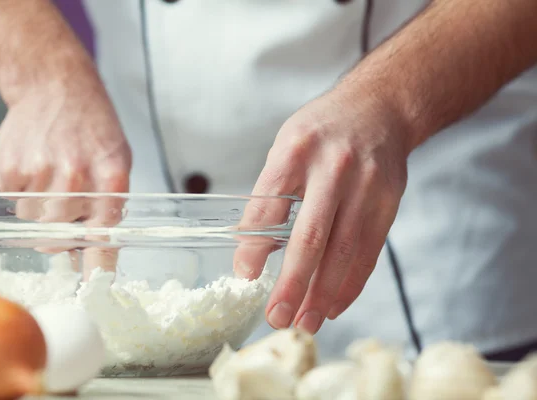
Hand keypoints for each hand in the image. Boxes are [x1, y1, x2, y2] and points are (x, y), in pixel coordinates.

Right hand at [0, 74, 131, 274]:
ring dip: (41, 208)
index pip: (104, 234)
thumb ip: (108, 204)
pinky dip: (23, 190)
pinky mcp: (9, 167)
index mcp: (110, 176)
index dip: (98, 265)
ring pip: (33, 221)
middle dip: (61, 228)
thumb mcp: (116, 159)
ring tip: (51, 174)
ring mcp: (39, 171)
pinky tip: (35, 164)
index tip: (94, 287)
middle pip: (59, 234)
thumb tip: (92, 251)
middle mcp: (75, 176)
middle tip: (65, 202)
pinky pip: (12, 201)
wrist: (55, 86)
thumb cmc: (92, 126)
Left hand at [234, 85, 410, 333]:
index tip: (245, 278)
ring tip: (305, 322)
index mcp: (296, 149)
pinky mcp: (389, 203)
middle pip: (312, 237)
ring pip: (345, 252)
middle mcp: (334, 167)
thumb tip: (248, 258)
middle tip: (278, 318)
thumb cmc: (323, 131)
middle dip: (294, 284)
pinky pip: (369, 252)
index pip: (270, 204)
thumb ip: (268, 198)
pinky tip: (334, 304)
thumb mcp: (285, 149)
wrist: (380, 108)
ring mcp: (367, 186)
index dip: (255, 246)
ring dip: (324, 294)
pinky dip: (351, 284)